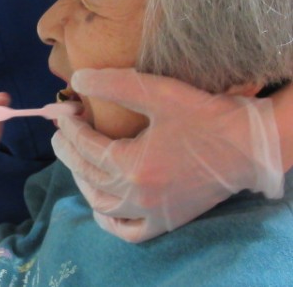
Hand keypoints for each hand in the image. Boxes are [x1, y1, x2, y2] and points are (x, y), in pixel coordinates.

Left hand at [52, 68, 283, 242]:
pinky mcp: (168, 220)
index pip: (86, 147)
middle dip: (68, 151)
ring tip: (76, 161)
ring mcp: (152, 212)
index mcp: (132, 166)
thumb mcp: (158, 93)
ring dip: (82, 182)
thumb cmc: (205, 116)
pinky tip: (100, 208)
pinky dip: (111, 222)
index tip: (65, 112)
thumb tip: (77, 79)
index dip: (70, 128)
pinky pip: (130, 231)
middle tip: (61, 133)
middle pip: (88, 174)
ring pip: (102, 205)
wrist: (249, 145)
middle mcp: (137, 196)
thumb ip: (115, 84)